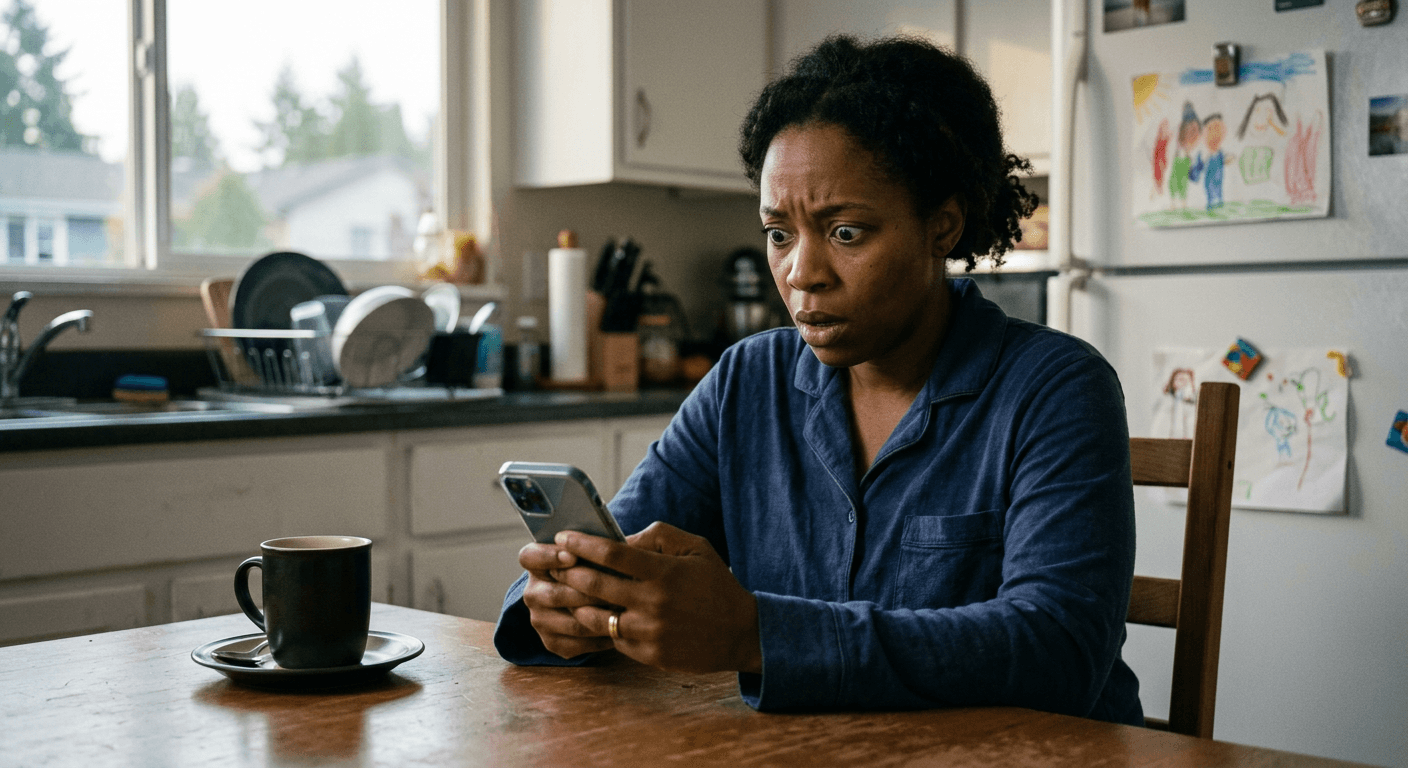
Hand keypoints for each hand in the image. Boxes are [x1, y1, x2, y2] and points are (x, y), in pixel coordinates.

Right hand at [518, 542, 614, 659]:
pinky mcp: (552, 642)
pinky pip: (578, 644)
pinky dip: (601, 637)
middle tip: (615, 588)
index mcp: (536, 563)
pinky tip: (620, 628)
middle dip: (587, 592)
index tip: (573, 555)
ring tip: (624, 609)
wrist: (589, 599)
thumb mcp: (592, 551)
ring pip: (571, 622)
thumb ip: (597, 545)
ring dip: (599, 616)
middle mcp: (533, 593)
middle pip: (555, 595)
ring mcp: (540, 620)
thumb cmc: (595, 566)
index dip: (548, 557)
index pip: (529, 557)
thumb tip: (619, 543)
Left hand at [550, 522, 761, 673]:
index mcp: (663, 571)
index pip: (610, 553)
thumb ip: (658, 536)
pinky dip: (602, 627)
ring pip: (595, 618)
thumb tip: (621, 538)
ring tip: (570, 593)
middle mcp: (653, 602)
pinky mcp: (649, 655)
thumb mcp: (696, 548)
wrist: (741, 633)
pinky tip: (596, 617)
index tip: (562, 537)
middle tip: (553, 564)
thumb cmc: (716, 584)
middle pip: (594, 585)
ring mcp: (650, 632)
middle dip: (567, 572)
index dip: (581, 544)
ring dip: (577, 604)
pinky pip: (613, 640)